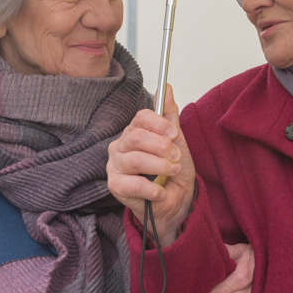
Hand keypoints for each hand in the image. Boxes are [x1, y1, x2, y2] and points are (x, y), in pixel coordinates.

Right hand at [107, 85, 195, 245]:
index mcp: (135, 132)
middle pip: (137, 136)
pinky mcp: (114, 186)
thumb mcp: (177, 143)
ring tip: (172, 172)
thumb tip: (168, 88)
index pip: (140, 118)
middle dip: (162, 147)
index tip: (174, 134)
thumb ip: (170, 117)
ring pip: (136, 159)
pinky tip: (160, 191)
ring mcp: (115, 166)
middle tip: (176, 157)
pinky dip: (153, 188)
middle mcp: (120, 146)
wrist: (175, 204)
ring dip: (160, 166)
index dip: (159, 124)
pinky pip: (134, 184)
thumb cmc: (173, 173)